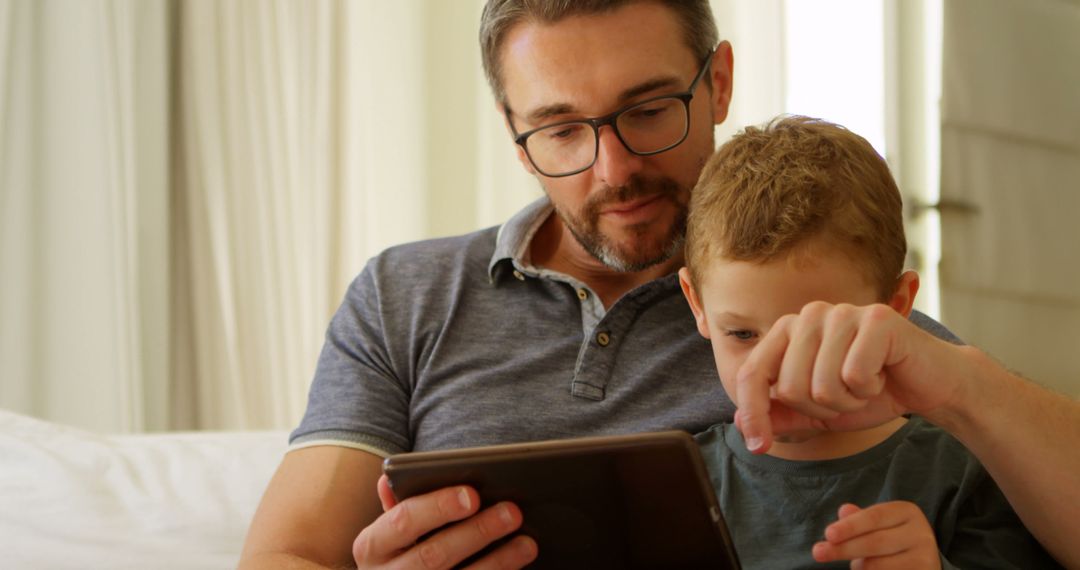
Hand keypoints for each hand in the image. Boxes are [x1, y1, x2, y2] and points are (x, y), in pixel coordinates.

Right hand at [352, 475, 536, 568]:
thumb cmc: (396, 555)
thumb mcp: (386, 534)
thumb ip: (397, 507)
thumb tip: (389, 479)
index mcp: (372, 547)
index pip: (403, 521)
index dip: (438, 507)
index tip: (472, 495)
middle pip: (435, 554)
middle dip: (477, 532)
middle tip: (512, 512)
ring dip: (498, 562)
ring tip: (527, 544)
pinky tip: (518, 568)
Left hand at [733, 302, 963, 452]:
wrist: (927, 386)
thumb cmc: (870, 394)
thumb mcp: (816, 411)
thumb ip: (780, 414)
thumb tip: (742, 427)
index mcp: (788, 331)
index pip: (752, 373)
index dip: (753, 414)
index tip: (759, 447)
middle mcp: (809, 314)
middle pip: (789, 387)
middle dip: (821, 409)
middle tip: (847, 397)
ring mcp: (842, 312)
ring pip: (821, 385)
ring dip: (848, 402)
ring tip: (866, 386)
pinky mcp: (876, 318)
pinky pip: (854, 375)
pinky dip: (870, 390)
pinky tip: (883, 376)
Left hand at [813, 502, 940, 569]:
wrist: (922, 561)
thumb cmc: (891, 538)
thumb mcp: (878, 524)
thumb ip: (859, 518)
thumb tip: (844, 510)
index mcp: (907, 512)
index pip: (874, 517)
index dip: (849, 526)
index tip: (828, 534)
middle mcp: (921, 533)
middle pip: (875, 542)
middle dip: (843, 548)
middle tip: (818, 553)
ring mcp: (925, 558)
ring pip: (878, 565)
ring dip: (858, 566)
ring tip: (857, 564)